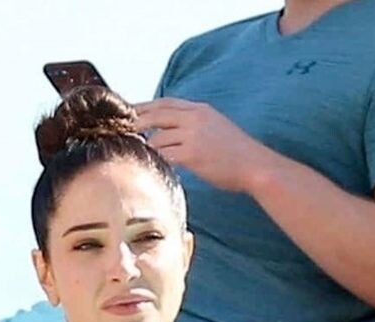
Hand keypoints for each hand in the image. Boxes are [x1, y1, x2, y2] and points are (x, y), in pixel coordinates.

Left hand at [134, 98, 263, 192]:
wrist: (254, 165)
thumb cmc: (236, 154)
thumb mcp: (216, 128)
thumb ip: (194, 126)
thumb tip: (173, 134)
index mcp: (200, 110)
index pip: (166, 102)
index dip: (145, 106)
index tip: (130, 111)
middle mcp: (195, 118)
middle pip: (156, 114)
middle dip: (136, 119)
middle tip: (120, 127)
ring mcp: (193, 135)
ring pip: (157, 136)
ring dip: (142, 143)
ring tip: (130, 149)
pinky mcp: (193, 154)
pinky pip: (165, 155)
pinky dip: (154, 158)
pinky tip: (146, 163)